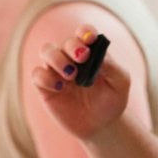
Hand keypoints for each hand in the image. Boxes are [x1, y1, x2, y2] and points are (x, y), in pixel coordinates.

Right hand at [31, 25, 129, 139]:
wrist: (101, 126)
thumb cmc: (111, 101)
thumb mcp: (120, 84)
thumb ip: (112, 66)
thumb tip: (98, 54)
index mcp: (90, 52)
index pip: (84, 33)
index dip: (85, 32)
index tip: (90, 38)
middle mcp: (71, 58)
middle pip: (65, 42)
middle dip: (72, 47)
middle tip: (82, 58)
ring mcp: (57, 71)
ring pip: (46, 51)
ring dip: (57, 59)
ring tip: (71, 75)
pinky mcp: (45, 86)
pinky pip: (37, 74)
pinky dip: (46, 78)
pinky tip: (59, 88)